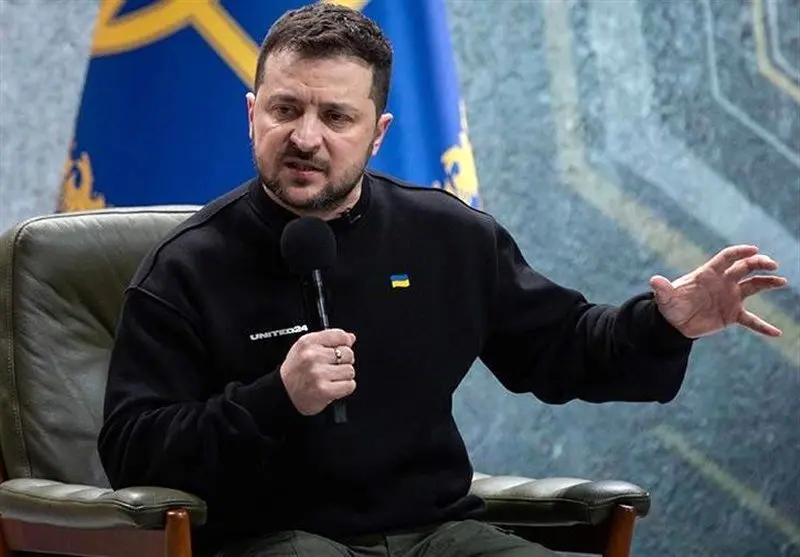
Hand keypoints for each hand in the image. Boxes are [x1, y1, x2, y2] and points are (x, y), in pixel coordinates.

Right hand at [279, 328, 356, 415]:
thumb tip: (350, 337)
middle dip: (344, 361)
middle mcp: (312, 356)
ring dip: (343, 376)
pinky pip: (349, 385)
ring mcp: (318, 373)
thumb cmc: (296, 371)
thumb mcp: (306, 349)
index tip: (340, 349)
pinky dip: (345, 387)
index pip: (340, 335)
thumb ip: (328, 340)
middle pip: (348, 353)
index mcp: (307, 343)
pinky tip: (333, 386)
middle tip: (332, 367)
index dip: (344, 343)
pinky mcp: (324, 390)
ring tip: (330, 378)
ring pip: (350, 370)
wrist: (284, 393)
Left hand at [649, 245, 787, 338]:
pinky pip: (751, 320)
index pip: (727, 258)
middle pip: (745, 268)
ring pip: (754, 287)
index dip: (740, 252)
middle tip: (772, 265)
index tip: (754, 250)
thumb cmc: (671, 305)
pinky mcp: (732, 315)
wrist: (675, 323)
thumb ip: (663, 289)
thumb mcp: (665, 298)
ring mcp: (730, 297)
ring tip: (782, 282)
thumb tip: (654, 280)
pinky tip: (776, 332)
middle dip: (759, 264)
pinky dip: (763, 326)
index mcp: (709, 273)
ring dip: (768, 283)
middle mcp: (724, 282)